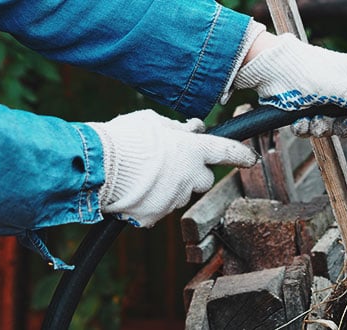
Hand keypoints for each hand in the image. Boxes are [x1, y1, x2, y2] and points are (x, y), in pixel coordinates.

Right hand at [87, 110, 257, 226]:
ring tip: (143, 175)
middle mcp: (189, 177)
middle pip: (203, 180)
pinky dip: (149, 202)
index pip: (226, 151)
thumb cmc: (123, 138)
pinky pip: (158, 209)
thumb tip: (191, 129)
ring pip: (179, 194)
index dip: (241, 155)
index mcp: (193, 150)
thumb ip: (177, 129)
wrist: (95, 167)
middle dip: (193, 174)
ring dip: (169, 187)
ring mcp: (173, 199)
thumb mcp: (152, 121)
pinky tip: (133, 190)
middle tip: (172, 164)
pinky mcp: (154, 217)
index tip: (251, 158)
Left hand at [233, 33, 346, 136]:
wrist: (266, 71)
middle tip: (330, 126)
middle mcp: (342, 87)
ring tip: (308, 122)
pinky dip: (306, 128)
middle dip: (342, 127)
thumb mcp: (337, 88)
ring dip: (321, 128)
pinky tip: (297, 123)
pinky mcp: (305, 107)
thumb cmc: (304, 71)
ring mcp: (324, 98)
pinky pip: (313, 125)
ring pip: (333, 125)